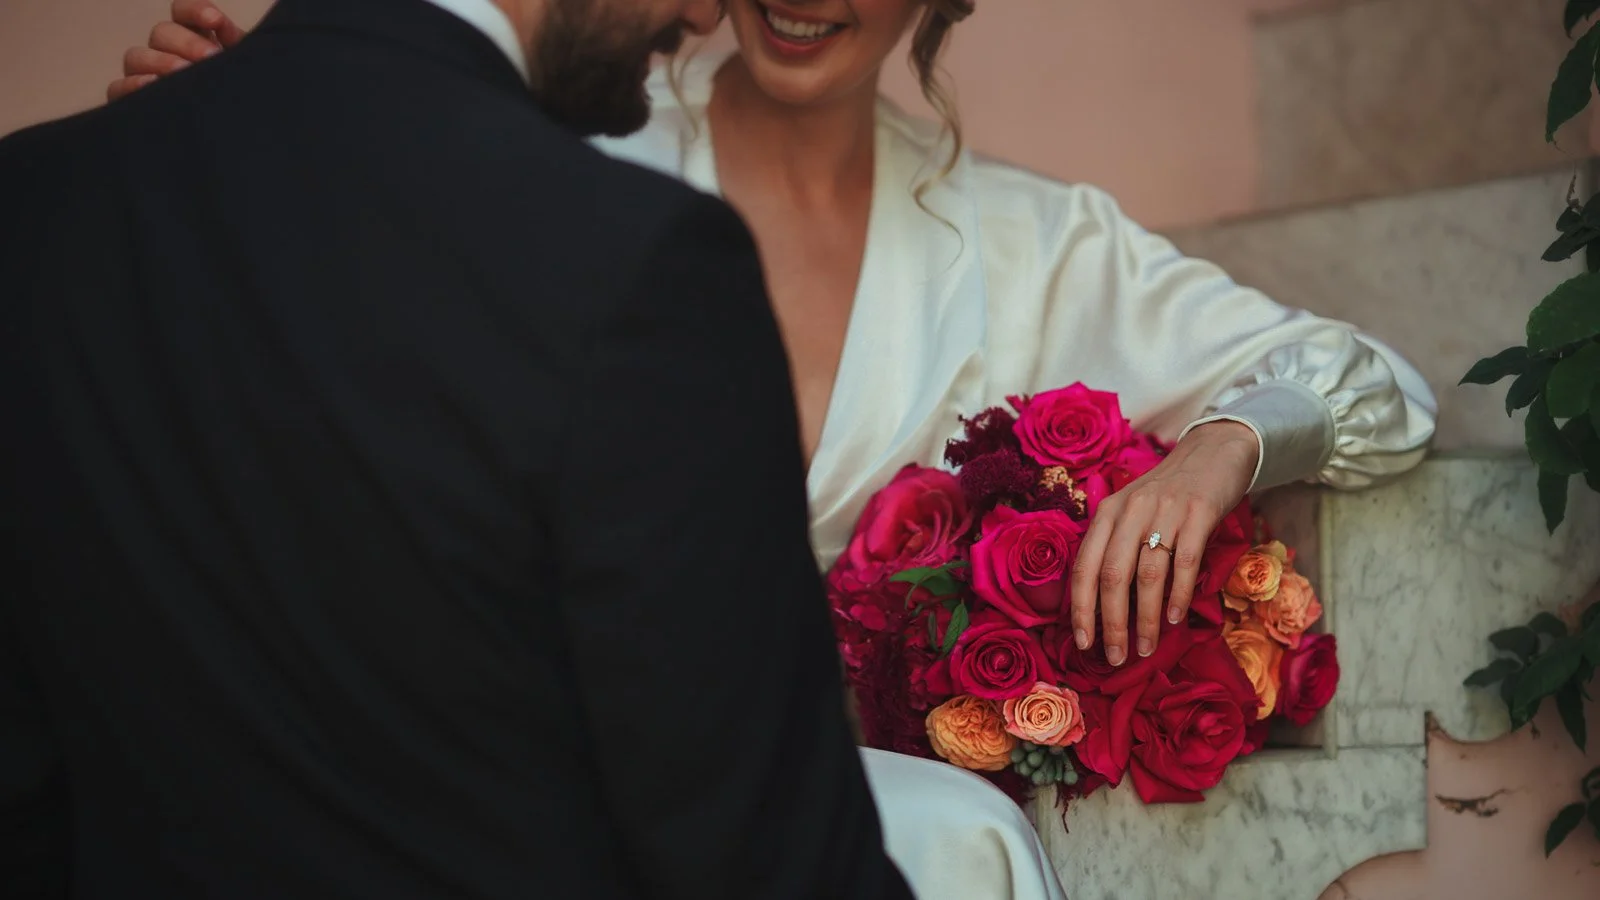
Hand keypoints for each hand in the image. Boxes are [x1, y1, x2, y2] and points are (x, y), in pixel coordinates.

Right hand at [107, 0, 249, 101]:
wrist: (232, 144)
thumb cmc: (237, 101)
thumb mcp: (243, 73)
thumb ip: (237, 47)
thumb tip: (222, 28)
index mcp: (193, 39)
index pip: (183, 11)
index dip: (195, 10)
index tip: (216, 21)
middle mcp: (165, 52)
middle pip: (162, 32)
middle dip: (187, 42)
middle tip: (211, 58)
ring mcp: (144, 75)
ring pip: (137, 56)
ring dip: (161, 62)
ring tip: (184, 74)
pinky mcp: (131, 102)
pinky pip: (118, 88)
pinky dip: (131, 85)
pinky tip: (151, 86)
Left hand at [1068, 421, 1258, 665]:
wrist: (1212, 452)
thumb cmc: (1167, 495)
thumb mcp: (1131, 512)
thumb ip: (1115, 547)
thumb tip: (1102, 606)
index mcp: (1107, 513)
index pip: (1084, 567)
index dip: (1081, 609)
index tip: (1083, 643)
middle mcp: (1130, 511)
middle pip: (1113, 576)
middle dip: (1112, 623)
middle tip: (1116, 657)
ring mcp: (1165, 511)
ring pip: (1148, 575)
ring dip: (1147, 619)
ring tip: (1147, 647)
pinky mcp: (1199, 513)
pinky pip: (1185, 562)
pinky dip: (1179, 595)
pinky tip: (1176, 619)